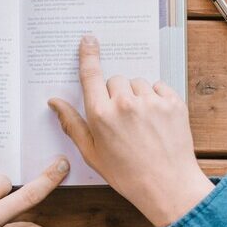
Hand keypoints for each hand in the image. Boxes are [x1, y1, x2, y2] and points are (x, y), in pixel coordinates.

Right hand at [49, 36, 213, 226]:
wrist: (169, 187)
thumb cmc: (127, 174)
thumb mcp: (92, 153)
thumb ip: (72, 124)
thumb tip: (54, 102)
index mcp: (101, 115)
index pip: (90, 74)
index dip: (88, 54)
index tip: (88, 39)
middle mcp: (124, 103)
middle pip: (114, 80)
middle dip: (114, 93)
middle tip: (121, 118)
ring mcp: (150, 101)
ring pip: (136, 83)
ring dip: (136, 96)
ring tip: (141, 122)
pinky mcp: (173, 102)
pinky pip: (158, 87)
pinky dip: (156, 98)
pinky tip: (156, 120)